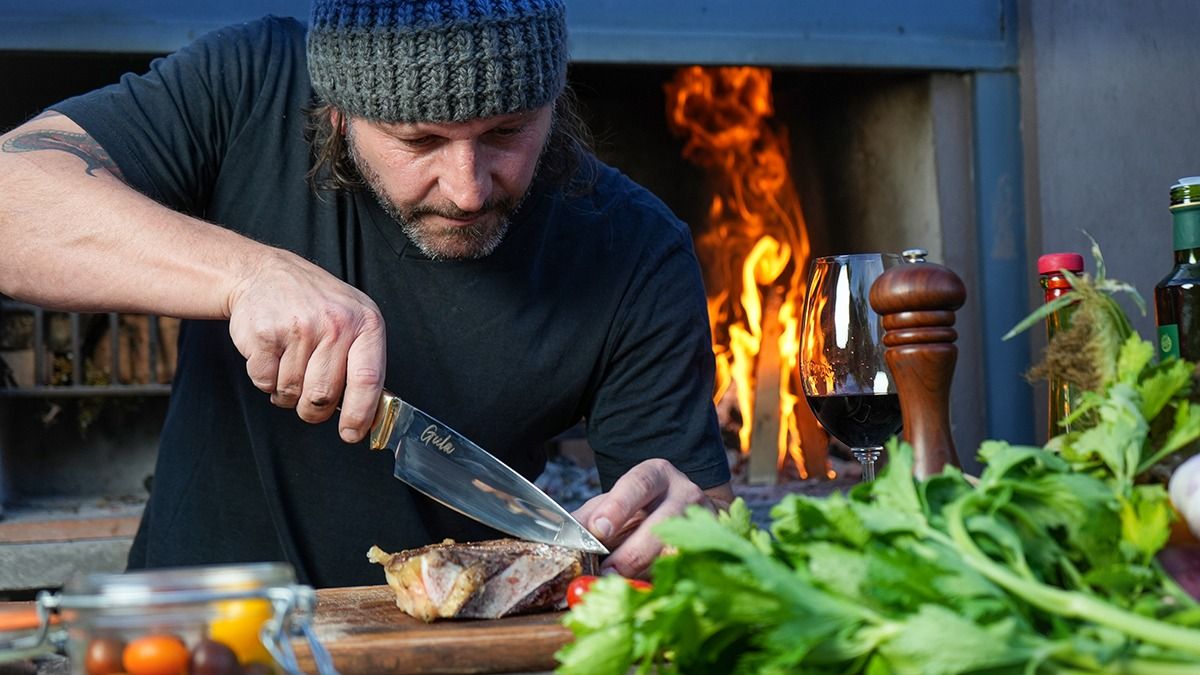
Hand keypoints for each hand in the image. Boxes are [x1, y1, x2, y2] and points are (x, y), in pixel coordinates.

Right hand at [226, 248, 385, 442]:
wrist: (264, 273)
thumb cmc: (313, 304)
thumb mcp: (353, 320)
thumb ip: (364, 362)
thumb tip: (370, 415)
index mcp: (365, 323)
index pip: (369, 380)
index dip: (361, 415)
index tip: (352, 434)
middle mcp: (335, 324)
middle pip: (324, 395)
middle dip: (314, 409)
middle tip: (309, 399)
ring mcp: (299, 328)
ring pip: (292, 393)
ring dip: (287, 392)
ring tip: (289, 362)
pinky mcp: (264, 335)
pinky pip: (265, 382)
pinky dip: (264, 380)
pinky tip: (271, 355)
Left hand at [572, 458, 732, 577]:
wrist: (689, 507)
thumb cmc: (643, 506)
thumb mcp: (616, 501)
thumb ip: (589, 516)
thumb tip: (562, 537)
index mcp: (656, 475)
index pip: (638, 484)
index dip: (618, 506)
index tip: (598, 529)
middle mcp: (685, 493)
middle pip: (661, 524)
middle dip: (632, 553)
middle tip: (608, 572)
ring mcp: (704, 521)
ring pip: (677, 552)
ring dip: (648, 573)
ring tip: (624, 587)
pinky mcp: (712, 547)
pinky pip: (689, 570)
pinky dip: (666, 583)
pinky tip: (648, 592)